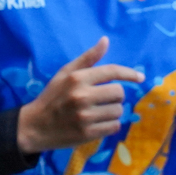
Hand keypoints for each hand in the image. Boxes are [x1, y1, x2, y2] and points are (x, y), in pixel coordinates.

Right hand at [15, 37, 145, 153]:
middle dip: (116, 96)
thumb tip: (106, 40)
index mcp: (77, 78)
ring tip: (99, 112)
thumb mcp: (65, 73)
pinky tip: (98, 123)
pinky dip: (110, 125)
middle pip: (119, 93)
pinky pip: (114, 127)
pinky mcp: (87, 134)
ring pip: (118, 111)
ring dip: (113, 112)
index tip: (140, 78)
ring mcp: (84, 116)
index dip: (130, 74)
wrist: (34, 126)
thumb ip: (88, 58)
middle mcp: (81, 96)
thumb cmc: (52, 97)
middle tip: (104, 99)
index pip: (112, 71)